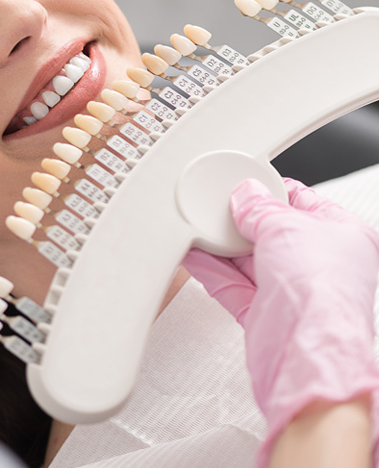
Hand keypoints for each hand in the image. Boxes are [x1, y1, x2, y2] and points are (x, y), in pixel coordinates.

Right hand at [184, 178, 378, 464]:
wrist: (305, 352)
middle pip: (271, 232)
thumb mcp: (286, 225)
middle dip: (242, 221)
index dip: (272, 190)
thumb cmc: (322, 292)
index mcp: (343, 235)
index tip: (245, 184)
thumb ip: (260, 207)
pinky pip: (231, 283)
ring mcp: (292, 290)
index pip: (303, 202)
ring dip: (220, 244)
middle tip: (216, 205)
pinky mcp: (265, 313)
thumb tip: (246, 195)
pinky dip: (210, 269)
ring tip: (196, 225)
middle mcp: (319, 264)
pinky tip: (193, 253)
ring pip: (248, 259)